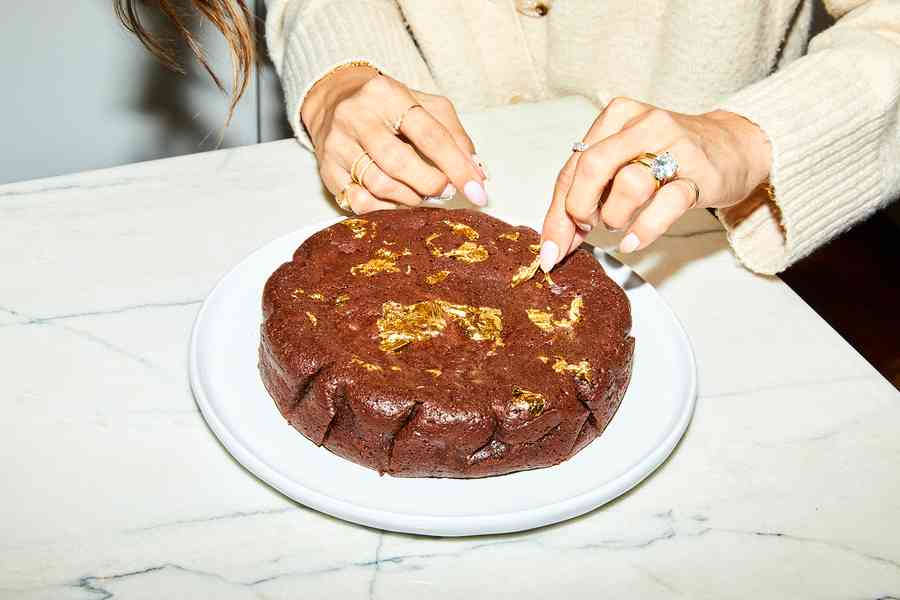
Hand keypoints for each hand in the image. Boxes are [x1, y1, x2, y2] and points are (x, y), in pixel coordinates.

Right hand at [301, 66, 487, 213]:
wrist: (333, 101)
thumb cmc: (388, 107)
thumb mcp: (424, 106)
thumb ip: (454, 135)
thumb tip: (478, 174)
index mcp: (387, 94)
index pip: (430, 135)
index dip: (458, 167)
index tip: (478, 191)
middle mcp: (357, 117)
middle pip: (400, 163)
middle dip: (431, 184)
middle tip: (445, 191)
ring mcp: (338, 145)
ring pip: (380, 186)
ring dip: (411, 199)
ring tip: (422, 195)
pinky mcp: (327, 170)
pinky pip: (360, 202)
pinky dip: (386, 209)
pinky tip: (398, 201)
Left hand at [539, 97, 770, 269]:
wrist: (733, 147)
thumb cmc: (667, 158)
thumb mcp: (622, 165)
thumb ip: (586, 193)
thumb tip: (553, 243)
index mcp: (617, 116)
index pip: (574, 165)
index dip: (557, 211)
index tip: (550, 247)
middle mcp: (644, 125)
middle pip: (593, 166)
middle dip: (579, 208)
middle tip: (586, 227)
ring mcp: (675, 146)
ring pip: (628, 184)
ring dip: (615, 217)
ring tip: (619, 223)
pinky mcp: (700, 173)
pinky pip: (665, 205)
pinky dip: (643, 230)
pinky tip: (632, 241)